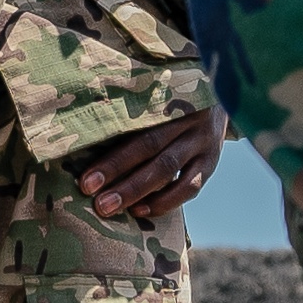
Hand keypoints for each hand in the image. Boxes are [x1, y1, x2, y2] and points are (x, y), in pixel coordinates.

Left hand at [74, 108, 222, 222]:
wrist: (220, 92)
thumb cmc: (168, 99)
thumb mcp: (153, 94)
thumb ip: (128, 111)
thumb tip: (82, 138)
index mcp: (167, 95)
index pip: (134, 125)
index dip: (111, 154)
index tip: (85, 179)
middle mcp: (187, 117)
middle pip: (148, 146)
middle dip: (116, 172)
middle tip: (90, 194)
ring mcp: (202, 140)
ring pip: (167, 168)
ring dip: (136, 190)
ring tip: (109, 207)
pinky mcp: (211, 160)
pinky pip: (189, 186)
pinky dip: (164, 201)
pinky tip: (140, 210)